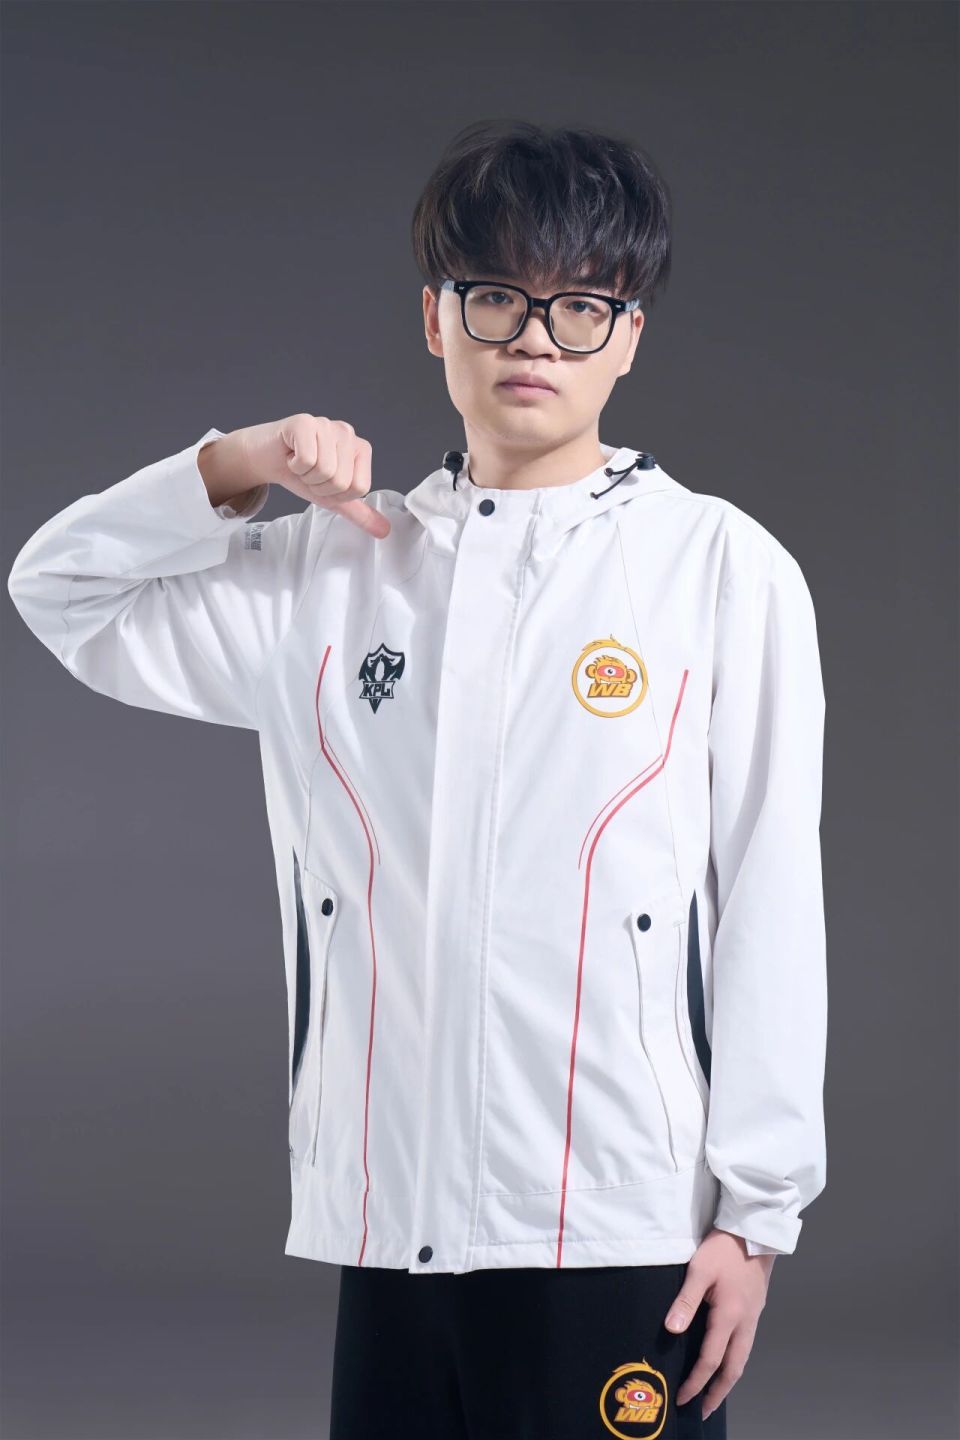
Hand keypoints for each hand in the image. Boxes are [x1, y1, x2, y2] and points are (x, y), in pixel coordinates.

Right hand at [236, 414, 390, 537]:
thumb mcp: (333, 498)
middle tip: (309, 473)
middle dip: (318, 486)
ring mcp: (326, 425)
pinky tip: (291, 455)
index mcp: (360, 449)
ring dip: (305, 476)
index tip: (323, 481)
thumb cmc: (301, 473)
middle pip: (341, 481)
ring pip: (324, 471)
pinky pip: (306, 460)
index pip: (359, 488)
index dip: (336, 494)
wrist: (267, 458)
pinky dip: (294, 466)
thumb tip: (384, 531)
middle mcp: (347, 433)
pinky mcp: (304, 422)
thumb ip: (359, 513)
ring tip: (300, 464)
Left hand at [664, 1227, 774, 1421]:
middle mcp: (745, 1323)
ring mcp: (753, 1317)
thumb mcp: (699, 1270)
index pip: (711, 1360)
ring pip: (742, 1358)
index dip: (696, 1382)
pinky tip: (727, 1359)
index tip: (682, 1397)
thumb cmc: (724, 1248)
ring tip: (715, 1392)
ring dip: (728, 1379)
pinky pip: (746, 1344)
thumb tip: (671, 1331)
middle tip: (704, 1409)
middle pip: (733, 1368)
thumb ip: (685, 1302)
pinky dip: (735, 1360)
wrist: (755, 1230)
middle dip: (718, 1392)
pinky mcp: (755, 1309)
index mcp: (730, 1316)